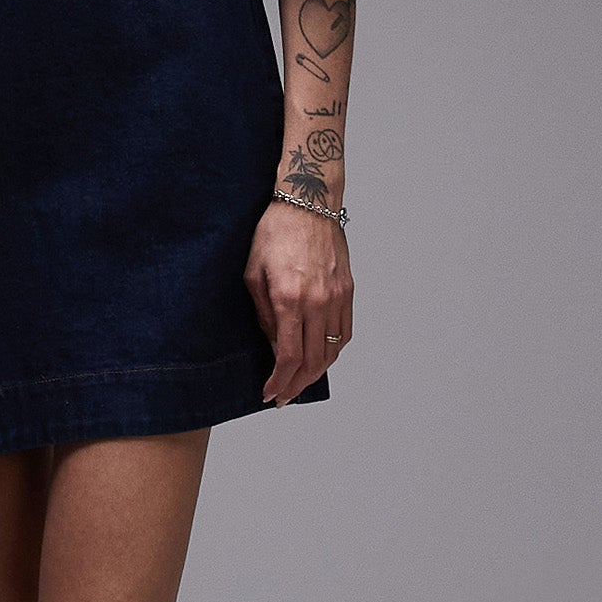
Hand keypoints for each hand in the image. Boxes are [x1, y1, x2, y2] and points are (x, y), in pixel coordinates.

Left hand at [244, 201, 352, 404]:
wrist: (307, 204)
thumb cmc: (275, 233)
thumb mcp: (253, 274)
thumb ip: (264, 314)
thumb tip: (275, 344)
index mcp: (289, 299)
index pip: (289, 356)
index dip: (279, 382)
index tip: (270, 394)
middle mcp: (317, 302)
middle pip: (313, 361)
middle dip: (296, 385)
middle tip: (284, 396)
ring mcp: (337, 297)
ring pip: (332, 351)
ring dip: (316, 373)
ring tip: (300, 382)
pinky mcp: (348, 290)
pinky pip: (345, 332)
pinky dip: (333, 351)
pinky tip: (321, 357)